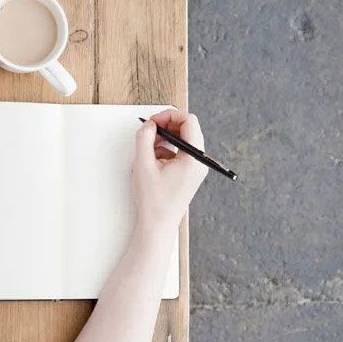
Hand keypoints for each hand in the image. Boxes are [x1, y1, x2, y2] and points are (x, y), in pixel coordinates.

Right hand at [131, 109, 207, 230]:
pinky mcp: (189, 174)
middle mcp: (199, 162)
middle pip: (187, 129)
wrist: (157, 225)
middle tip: (149, 131)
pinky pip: (180, 152)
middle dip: (167, 126)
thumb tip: (148, 125)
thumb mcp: (143, 164)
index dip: (169, 115)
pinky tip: (153, 160)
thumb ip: (144, 138)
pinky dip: (166, 150)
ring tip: (148, 148)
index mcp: (194, 158)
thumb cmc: (153, 200)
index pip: (189, 121)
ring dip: (165, 138)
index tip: (153, 121)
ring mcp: (195, 168)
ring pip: (183, 140)